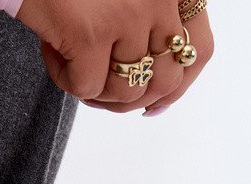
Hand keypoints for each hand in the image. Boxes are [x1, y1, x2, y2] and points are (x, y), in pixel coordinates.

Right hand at [15, 0, 213, 113]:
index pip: (199, 51)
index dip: (177, 88)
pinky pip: (86, 89)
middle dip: (128, 99)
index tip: (152, 106)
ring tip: (71, 63)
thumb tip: (156, 97)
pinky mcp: (93, 33)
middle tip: (98, 89)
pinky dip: (64, 80)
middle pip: (164, 82)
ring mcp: (129, 16)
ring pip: (125, 93)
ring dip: (94, 91)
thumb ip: (148, 27)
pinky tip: (52, 53)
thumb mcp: (126, 0)